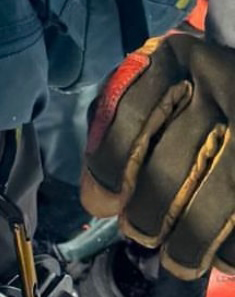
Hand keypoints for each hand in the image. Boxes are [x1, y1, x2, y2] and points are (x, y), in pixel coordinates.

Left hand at [82, 31, 234, 279]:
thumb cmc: (192, 83)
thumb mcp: (157, 77)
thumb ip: (121, 119)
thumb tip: (97, 195)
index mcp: (175, 58)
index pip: (132, 112)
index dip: (110, 163)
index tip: (99, 201)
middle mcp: (220, 83)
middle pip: (175, 160)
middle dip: (149, 209)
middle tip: (137, 232)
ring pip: (220, 192)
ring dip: (191, 238)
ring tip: (175, 260)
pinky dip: (232, 244)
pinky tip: (220, 259)